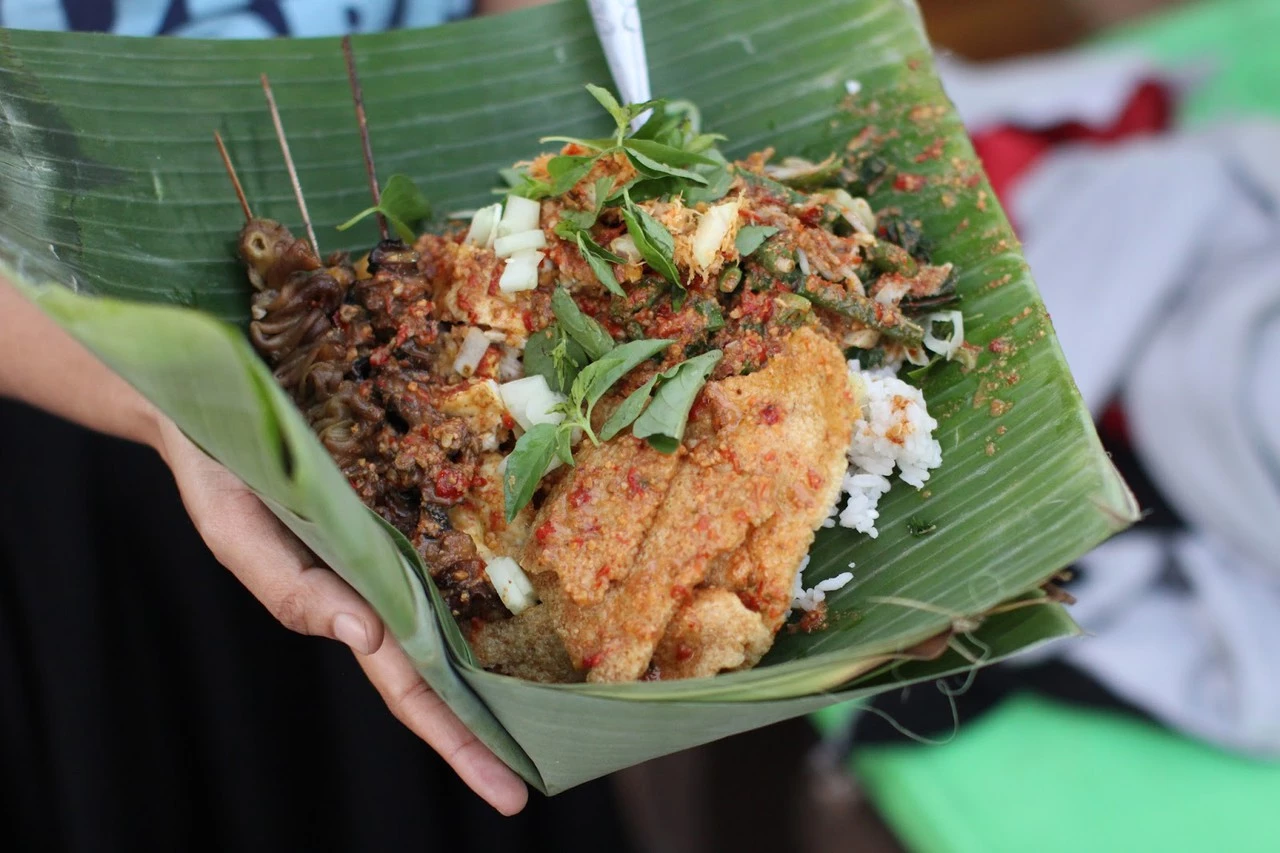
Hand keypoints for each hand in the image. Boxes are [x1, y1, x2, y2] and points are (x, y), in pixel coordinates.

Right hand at [0, 280, 526, 814]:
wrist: (216, 403)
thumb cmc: (220, 474)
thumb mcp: (238, 535)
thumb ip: (292, 590)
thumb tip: (365, 636)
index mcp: (346, 605)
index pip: (411, 689)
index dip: (458, 740)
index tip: (509, 794)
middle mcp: (383, 588)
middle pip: (442, 674)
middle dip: (483, 733)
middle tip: (540, 784)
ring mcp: (403, 550)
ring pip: (458, 619)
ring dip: (499, 666)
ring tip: (559, 710)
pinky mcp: (412, 503)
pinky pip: (461, 549)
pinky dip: (495, 580)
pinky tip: (538, 603)